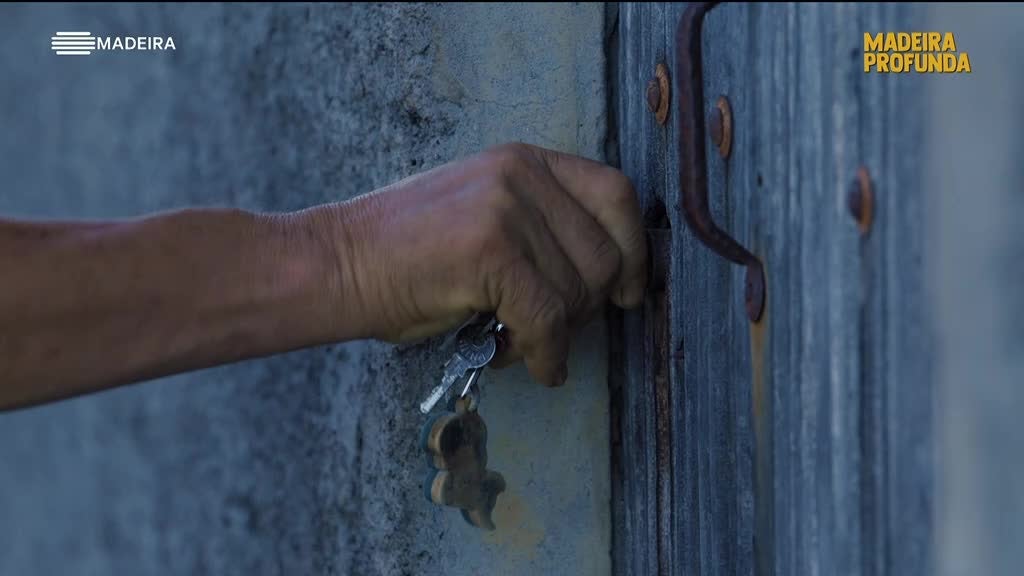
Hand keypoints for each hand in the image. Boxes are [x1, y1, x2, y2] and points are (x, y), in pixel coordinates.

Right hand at [325, 143, 646, 386]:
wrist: (339, 264)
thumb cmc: (407, 255)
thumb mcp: (484, 216)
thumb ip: (542, 228)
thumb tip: (609, 279)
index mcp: (525, 161)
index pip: (616, 193)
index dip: (634, 249)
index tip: (628, 291)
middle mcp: (522, 174)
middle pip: (605, 254)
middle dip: (585, 308)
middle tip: (546, 329)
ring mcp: (506, 208)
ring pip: (577, 293)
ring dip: (556, 335)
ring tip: (513, 339)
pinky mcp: (489, 250)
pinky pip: (546, 320)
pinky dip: (544, 354)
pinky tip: (528, 364)